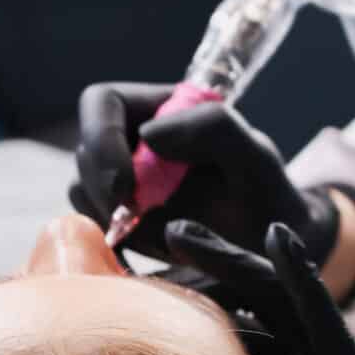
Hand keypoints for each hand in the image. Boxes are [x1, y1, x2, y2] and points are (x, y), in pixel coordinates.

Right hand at [71, 80, 338, 266]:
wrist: (273, 243)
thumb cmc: (267, 191)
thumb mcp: (254, 155)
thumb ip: (214, 129)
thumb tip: (149, 135)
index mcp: (159, 110)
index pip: (102, 103)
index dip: (100, 137)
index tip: (125, 182)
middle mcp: (134, 143)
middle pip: (84, 153)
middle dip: (102, 189)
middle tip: (136, 219)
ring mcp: (123, 184)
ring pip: (82, 194)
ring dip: (111, 218)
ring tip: (163, 234)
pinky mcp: (121, 223)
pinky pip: (94, 230)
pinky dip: (113, 243)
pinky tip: (153, 251)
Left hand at [165, 219, 354, 354]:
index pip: (260, 333)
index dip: (213, 309)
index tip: (159, 290)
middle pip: (260, 302)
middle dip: (210, 270)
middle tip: (156, 235)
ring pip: (280, 297)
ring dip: (232, 260)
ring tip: (182, 229)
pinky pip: (328, 317)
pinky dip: (301, 277)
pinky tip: (277, 240)